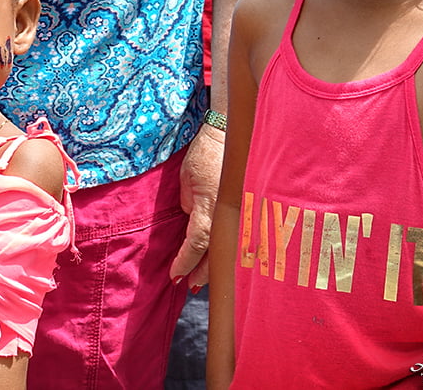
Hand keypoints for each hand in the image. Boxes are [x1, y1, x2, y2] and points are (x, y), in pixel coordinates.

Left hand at [170, 123, 225, 287]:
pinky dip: (229, 252)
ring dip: (216, 267)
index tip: (174, 275)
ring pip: (230, 250)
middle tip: (189, 285)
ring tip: (202, 281)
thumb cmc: (205, 155)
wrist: (230, 137)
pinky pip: (237, 238)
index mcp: (210, 207)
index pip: (197, 244)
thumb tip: (190, 221)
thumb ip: (188, 206)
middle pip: (216, 254)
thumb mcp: (186, 181)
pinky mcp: (247, 212)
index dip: (185, 262)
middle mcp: (228, 215)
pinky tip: (223, 262)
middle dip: (202, 272)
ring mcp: (241, 214)